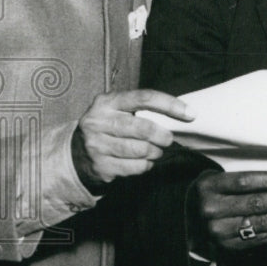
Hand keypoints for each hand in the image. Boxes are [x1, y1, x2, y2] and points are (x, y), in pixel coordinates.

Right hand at [72, 89, 193, 191]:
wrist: (75, 153)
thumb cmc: (109, 127)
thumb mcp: (117, 110)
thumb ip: (142, 108)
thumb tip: (183, 113)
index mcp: (107, 102)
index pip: (144, 98)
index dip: (170, 105)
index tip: (190, 114)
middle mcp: (98, 121)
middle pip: (143, 128)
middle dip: (162, 136)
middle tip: (167, 139)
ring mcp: (96, 145)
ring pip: (141, 150)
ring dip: (155, 152)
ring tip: (155, 151)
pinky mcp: (100, 166)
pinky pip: (135, 167)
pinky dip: (146, 165)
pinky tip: (143, 162)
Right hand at [189, 170, 266, 255]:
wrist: (186, 225)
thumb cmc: (211, 195)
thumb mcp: (217, 180)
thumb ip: (244, 180)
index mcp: (209, 187)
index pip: (245, 182)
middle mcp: (211, 210)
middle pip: (258, 204)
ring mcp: (218, 232)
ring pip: (262, 223)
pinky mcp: (227, 248)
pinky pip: (261, 239)